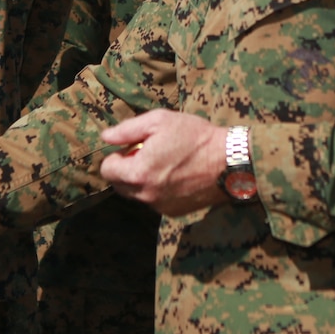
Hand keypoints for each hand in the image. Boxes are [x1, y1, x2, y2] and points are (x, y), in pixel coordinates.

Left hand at [98, 110, 229, 215]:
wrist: (229, 162)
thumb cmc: (194, 137)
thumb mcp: (159, 121)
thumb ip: (127, 130)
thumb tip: (105, 137)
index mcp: (139, 173)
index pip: (107, 170)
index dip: (116, 156)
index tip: (132, 147)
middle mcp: (146, 195)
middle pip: (119, 185)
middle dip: (126, 169)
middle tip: (147, 154)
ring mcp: (160, 206)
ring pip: (136, 194)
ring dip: (141, 180)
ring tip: (163, 163)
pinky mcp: (173, 212)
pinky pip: (154, 201)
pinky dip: (157, 190)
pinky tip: (175, 176)